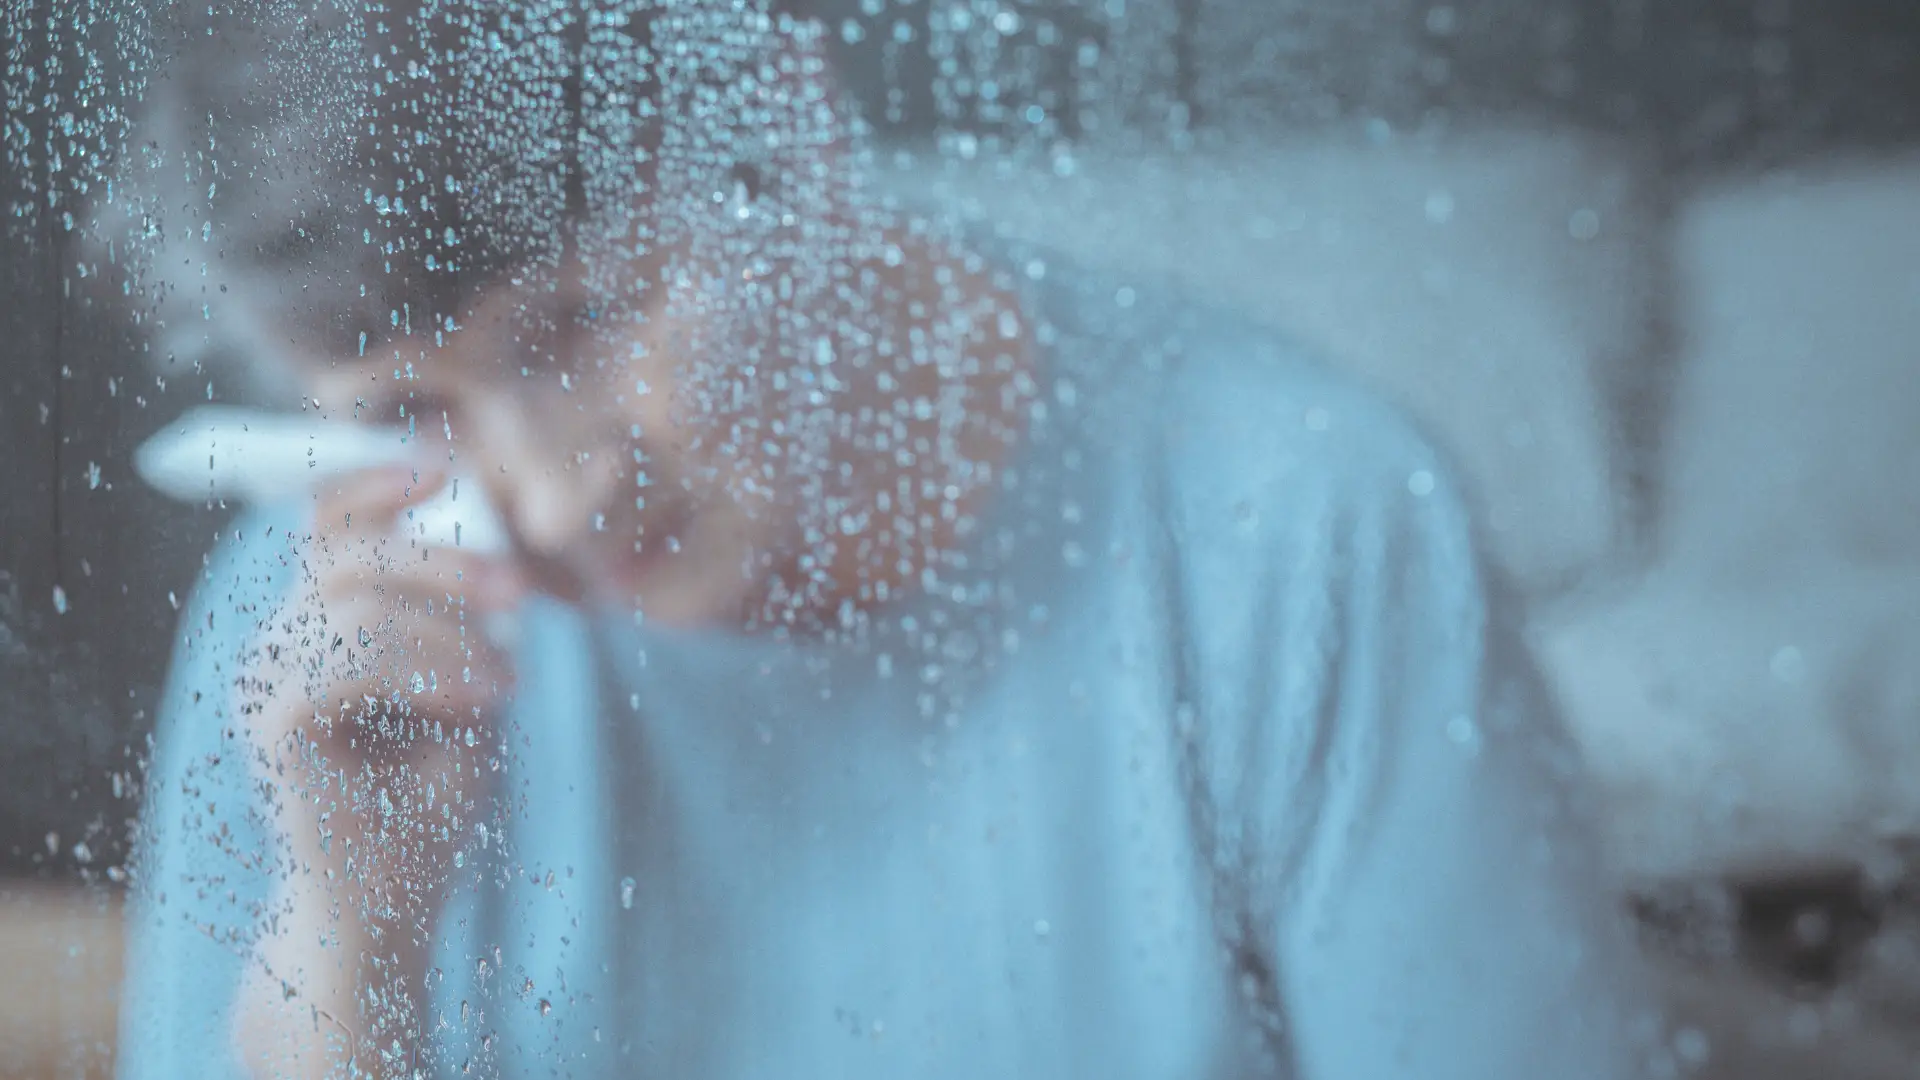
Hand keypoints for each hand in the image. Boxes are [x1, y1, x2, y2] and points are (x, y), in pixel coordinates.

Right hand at [231, 466, 522, 1079]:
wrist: (392, 903)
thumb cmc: (426, 799)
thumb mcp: (464, 687)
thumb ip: (463, 619)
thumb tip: (492, 543)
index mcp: (315, 627)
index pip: (326, 525)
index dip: (376, 483)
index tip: (444, 466)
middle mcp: (278, 645)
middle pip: (342, 547)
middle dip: (438, 555)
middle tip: (516, 589)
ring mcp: (265, 681)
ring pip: (356, 602)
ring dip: (446, 629)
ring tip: (500, 681)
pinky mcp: (274, 722)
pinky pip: (349, 656)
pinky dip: (427, 666)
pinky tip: (476, 698)